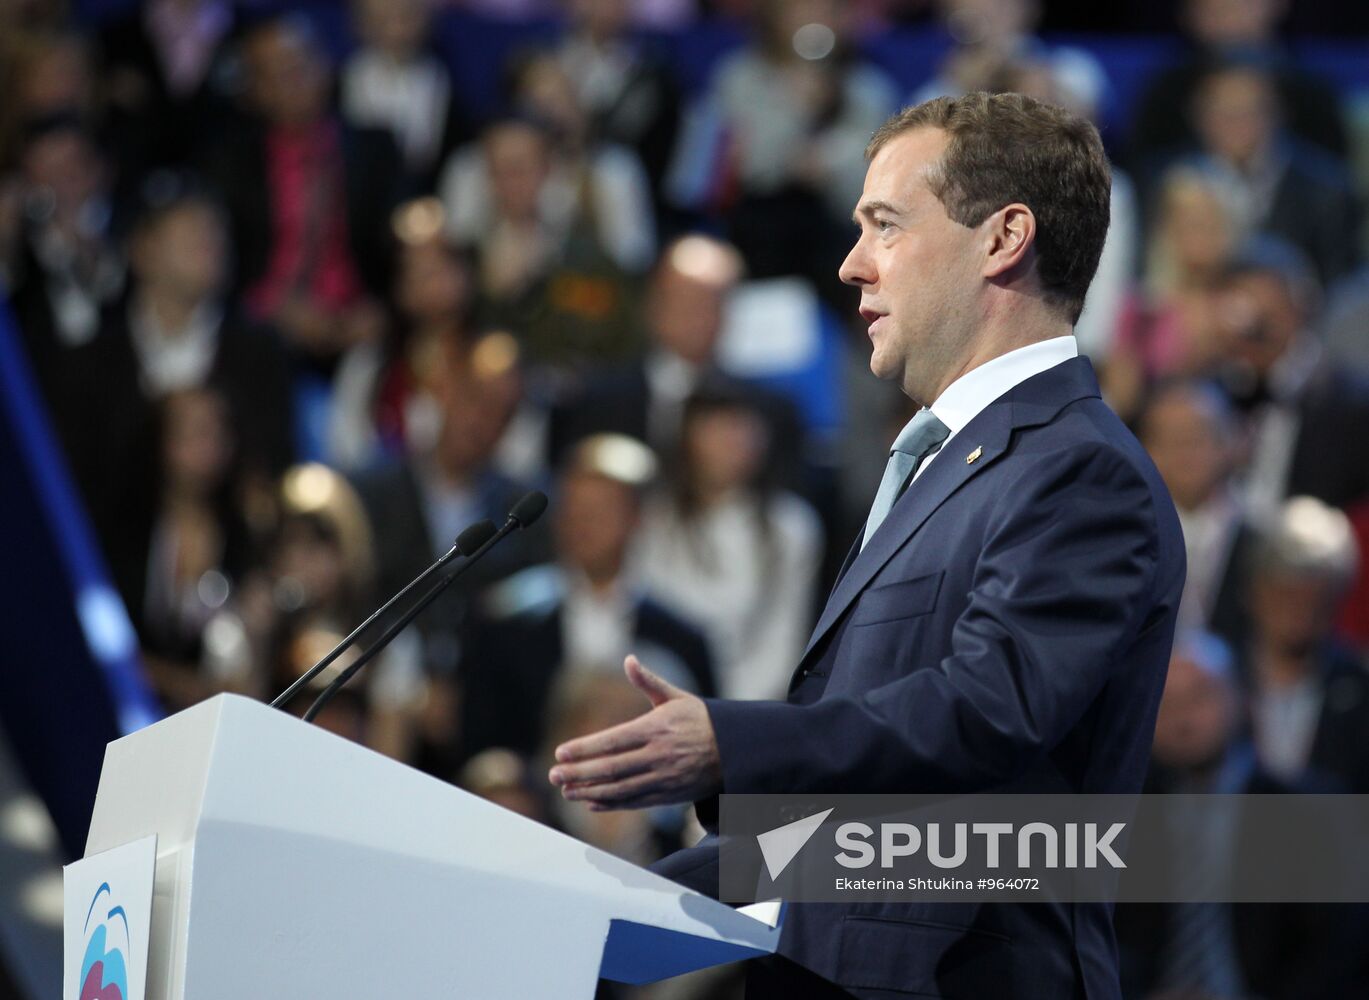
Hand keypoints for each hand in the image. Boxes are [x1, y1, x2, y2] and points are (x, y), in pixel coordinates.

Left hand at [548, 656, 721, 810]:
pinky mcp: (669, 795)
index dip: (585, 748)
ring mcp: (664, 778)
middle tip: (554, 775)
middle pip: (612, 768)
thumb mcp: (676, 697)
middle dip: (580, 772)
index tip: (561, 752)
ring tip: (566, 790)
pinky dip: (611, 803)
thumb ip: (648, 682)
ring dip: (590, 791)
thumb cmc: (700, 719)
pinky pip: (635, 802)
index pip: (613, 740)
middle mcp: (659, 755)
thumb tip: (628, 659)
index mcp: (656, 728)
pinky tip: (591, 801)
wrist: (735, 750)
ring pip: (620, 788)